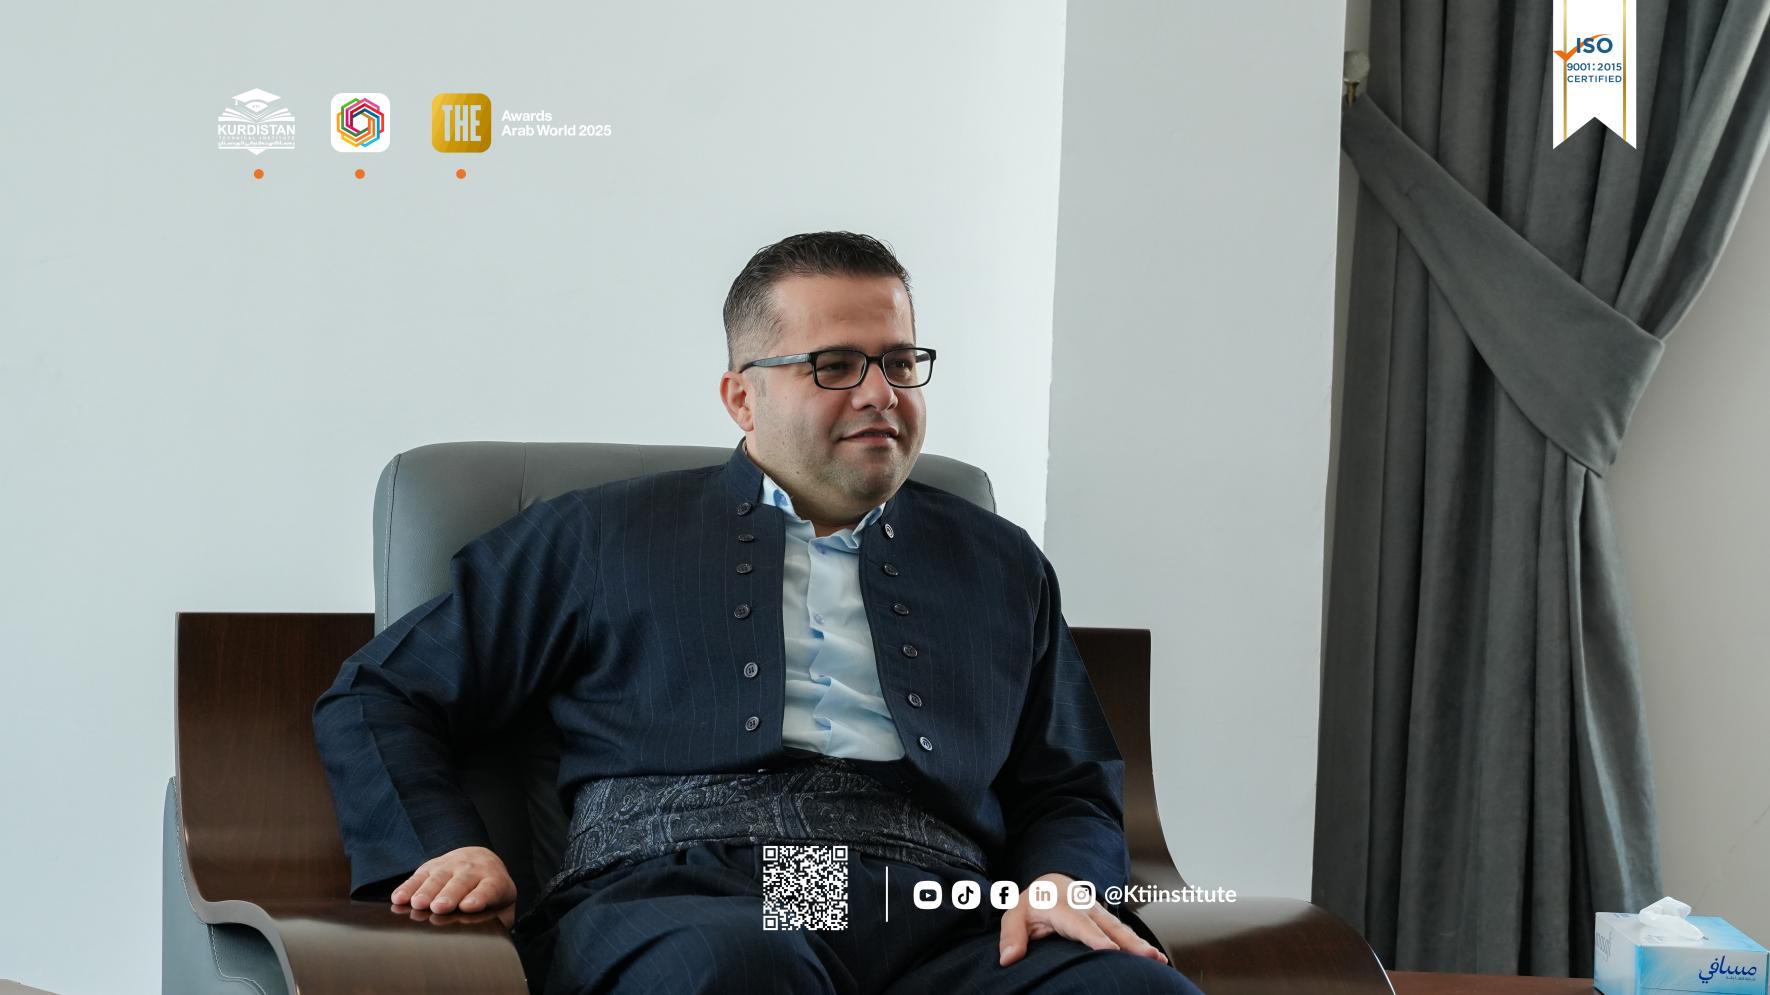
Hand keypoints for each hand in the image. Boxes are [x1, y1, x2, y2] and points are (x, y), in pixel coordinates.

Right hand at [390, 845, 517, 927]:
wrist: (481, 859)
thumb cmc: (490, 890)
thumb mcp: (503, 904)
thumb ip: (502, 920)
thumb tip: (495, 939)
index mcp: (493, 881)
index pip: (488, 889)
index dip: (479, 897)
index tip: (469, 906)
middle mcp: (472, 870)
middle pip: (460, 883)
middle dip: (449, 895)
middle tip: (439, 907)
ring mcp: (451, 865)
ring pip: (438, 878)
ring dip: (427, 891)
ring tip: (418, 904)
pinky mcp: (431, 866)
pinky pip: (418, 876)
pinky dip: (407, 887)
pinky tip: (398, 898)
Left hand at [997, 872, 1168, 967]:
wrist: (1053, 883)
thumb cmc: (1033, 903)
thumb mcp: (1015, 913)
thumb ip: (1012, 935)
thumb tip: (1008, 959)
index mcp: (1062, 906)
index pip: (1079, 924)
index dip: (1094, 937)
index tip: (1109, 950)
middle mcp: (1085, 908)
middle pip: (1109, 927)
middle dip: (1128, 942)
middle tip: (1146, 956)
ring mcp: (1100, 914)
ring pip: (1122, 930)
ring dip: (1140, 944)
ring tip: (1158, 959)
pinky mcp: (1109, 921)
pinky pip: (1126, 933)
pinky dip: (1142, 944)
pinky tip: (1158, 959)